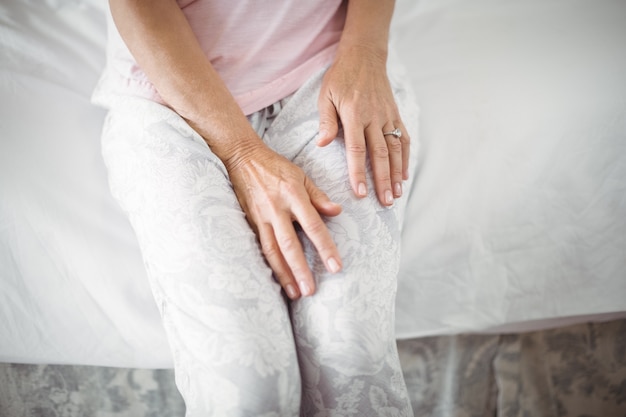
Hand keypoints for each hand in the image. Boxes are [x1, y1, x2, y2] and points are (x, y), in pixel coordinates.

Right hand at [225, 144, 342, 299]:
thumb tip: (337, 211)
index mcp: (293, 195)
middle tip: (311, 291)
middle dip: (300, 269)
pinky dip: (269, 265)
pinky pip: (261, 247)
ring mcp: (261, 217)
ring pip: (272, 251)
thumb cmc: (275, 166)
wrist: (242, 157)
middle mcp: (276, 209)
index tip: (336, 266)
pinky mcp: (250, 222)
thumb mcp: (301, 175)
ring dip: (283, 274)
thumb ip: (318, 196)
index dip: (325, 247)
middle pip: (289, 244)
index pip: (313, 226)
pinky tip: (277, 280)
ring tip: (295, 293)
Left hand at [317, 45, 409, 205]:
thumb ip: (326, 121)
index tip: (361, 192)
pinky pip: (403, 139)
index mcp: (354, 115)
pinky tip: (405, 175)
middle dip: (383, 181)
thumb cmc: (340, 78)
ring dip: (397, 174)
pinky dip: (406, 158)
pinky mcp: (395, 115)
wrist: (364, 56)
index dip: (359, 172)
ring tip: (397, 195)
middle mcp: (374, 118)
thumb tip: (321, 144)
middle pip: (380, 155)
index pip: (357, 150)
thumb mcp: (326, 95)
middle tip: (385, 202)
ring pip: (395, 150)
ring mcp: (387, 117)